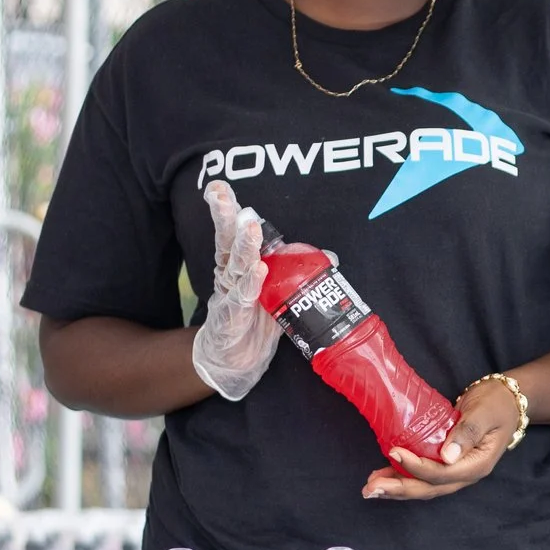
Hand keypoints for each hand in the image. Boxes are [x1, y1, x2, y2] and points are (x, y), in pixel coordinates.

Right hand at [189, 180, 278, 400]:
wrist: (233, 363)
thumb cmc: (253, 321)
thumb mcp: (277, 293)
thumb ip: (297, 272)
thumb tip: (331, 255)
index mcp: (236, 266)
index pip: (232, 233)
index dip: (227, 210)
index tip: (218, 187)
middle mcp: (229, 277)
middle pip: (226, 243)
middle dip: (225, 218)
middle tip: (222, 196)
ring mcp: (228, 297)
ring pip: (235, 268)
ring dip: (243, 247)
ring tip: (249, 228)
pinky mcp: (231, 320)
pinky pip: (241, 300)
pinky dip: (250, 285)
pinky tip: (257, 270)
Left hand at [362, 375, 521, 500]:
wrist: (506, 402)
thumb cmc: (496, 404)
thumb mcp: (485, 413)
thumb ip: (467, 432)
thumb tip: (448, 457)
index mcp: (477, 464)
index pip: (442, 474)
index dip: (416, 467)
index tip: (395, 452)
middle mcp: (465, 474)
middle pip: (429, 488)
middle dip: (399, 489)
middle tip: (372, 488)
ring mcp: (455, 472)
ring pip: (423, 487)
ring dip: (397, 488)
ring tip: (371, 488)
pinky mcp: (446, 465)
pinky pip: (422, 477)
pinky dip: (402, 478)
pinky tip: (383, 477)